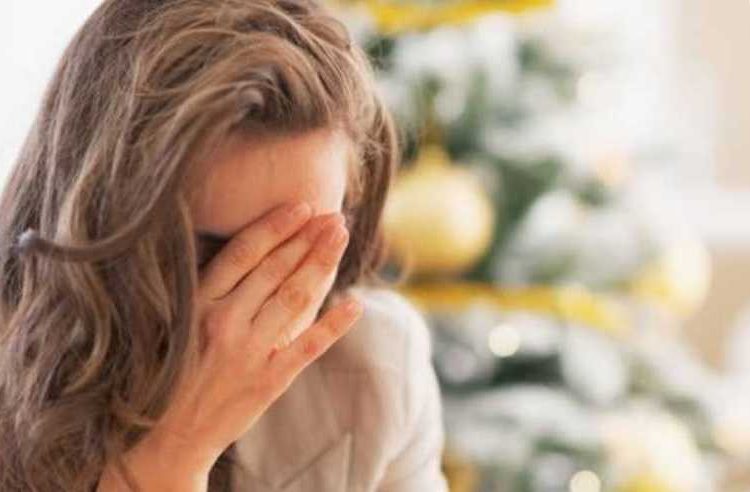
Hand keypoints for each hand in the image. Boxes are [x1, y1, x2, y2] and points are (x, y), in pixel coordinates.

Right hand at [99, 201, 361, 489]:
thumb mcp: (177, 323)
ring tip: (342, 238)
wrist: (165, 436)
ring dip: (322, 264)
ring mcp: (249, 351)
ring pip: (294, 297)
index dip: (277, 226)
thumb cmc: (171, 372)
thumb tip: (253, 253)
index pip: (244, 254)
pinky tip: (355, 303)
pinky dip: (334, 324)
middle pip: (276, 269)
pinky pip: (308, 345)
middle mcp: (224, 321)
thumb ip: (211, 292)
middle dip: (309, 238)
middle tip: (335, 217)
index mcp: (199, 303)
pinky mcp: (268, 380)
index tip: (303, 206)